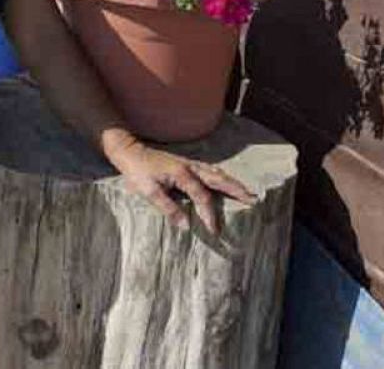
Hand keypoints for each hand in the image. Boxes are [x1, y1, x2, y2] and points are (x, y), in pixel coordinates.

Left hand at [107, 136, 254, 235]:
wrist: (130, 152)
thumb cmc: (138, 172)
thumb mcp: (149, 192)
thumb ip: (168, 208)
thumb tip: (186, 226)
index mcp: (183, 175)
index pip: (202, 197)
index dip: (210, 215)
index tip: (215, 231)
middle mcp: (191, 167)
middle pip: (219, 179)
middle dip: (237, 190)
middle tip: (253, 200)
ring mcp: (190, 164)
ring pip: (217, 173)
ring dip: (232, 183)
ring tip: (247, 192)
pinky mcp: (187, 164)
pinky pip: (210, 171)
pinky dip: (222, 177)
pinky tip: (225, 181)